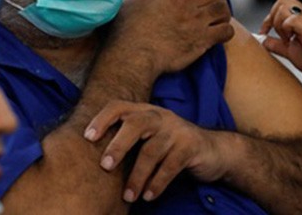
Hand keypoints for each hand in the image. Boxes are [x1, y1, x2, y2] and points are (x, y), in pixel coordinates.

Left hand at [85, 101, 225, 202]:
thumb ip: (129, 141)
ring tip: (128, 196)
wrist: (214, 150)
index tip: (87, 137)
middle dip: (118, 145)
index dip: (102, 119)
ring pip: (152, 150)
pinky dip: (157, 183)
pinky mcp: (192, 146)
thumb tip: (92, 158)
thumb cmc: (172, 147)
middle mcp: (161, 116)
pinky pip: (171, 165)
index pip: (120, 106)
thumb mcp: (151, 137)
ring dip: (137, 176)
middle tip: (105, 166)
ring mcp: (177, 130)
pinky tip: (149, 196)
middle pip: (136, 124)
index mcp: (146, 112)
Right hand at [107, 0, 234, 75]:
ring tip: (221, 19)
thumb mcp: (132, 2)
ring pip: (222, 10)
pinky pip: (225, 31)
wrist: (131, 58)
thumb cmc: (125, 31)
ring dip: (224, 13)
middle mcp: (185, 3)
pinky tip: (221, 35)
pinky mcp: (202, 41)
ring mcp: (195, 22)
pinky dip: (226, 31)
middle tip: (219, 3)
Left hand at [258, 0, 301, 86]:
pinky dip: (286, 30)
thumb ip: (278, 44)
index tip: (265, 31)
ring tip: (287, 40)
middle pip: (282, 0)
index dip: (270, 16)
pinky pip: (291, 20)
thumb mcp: (293, 51)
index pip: (283, 3)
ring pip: (285, 7)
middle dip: (273, 17)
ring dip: (279, 25)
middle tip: (279, 36)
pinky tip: (292, 42)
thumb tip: (263, 41)